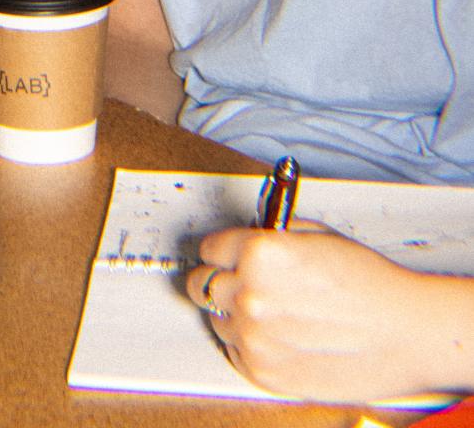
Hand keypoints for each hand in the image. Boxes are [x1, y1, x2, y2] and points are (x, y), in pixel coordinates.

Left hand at [187, 220, 461, 402]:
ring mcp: (254, 337)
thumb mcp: (315, 235)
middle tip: (239, 280)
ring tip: (273, 311)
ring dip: (235, 313)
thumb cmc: (370, 284)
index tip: (226, 255)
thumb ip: (271, 235)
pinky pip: (235, 352)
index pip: (209, 248)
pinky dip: (249, 344)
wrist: (404, 332)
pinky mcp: (264, 373)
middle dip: (220, 279)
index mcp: (260, 253)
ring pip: (217, 320)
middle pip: (202, 284)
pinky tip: (278, 335)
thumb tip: (247, 238)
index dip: (222, 250)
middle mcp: (250, 294)